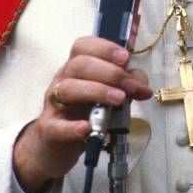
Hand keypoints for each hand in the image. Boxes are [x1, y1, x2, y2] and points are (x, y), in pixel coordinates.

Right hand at [13, 37, 152, 192]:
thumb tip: (143, 85)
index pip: (83, 46)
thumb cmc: (84, 114)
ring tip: (118, 100)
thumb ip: (125, 86)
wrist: (59, 145)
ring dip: (97, 91)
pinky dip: (72, 126)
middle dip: (109, 72)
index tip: (125, 57)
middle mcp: (63, 81)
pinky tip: (86, 127)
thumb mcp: (106, 96)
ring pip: (68, 88)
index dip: (104, 48)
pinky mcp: (49, 129)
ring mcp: (54, 104)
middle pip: (79, 65)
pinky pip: (56, 125)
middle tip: (130, 86)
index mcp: (76, 69)